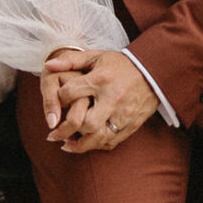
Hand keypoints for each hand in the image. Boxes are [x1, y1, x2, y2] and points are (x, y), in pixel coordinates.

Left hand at [40, 47, 160, 152]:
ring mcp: (124, 114)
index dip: (60, 98)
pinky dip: (97, 145)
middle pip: (86, 122)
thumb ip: (71, 60)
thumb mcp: (96, 56)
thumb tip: (48, 64)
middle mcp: (113, 98)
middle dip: (67, 130)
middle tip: (54, 134)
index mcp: (101, 79)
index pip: (72, 93)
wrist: (154, 71)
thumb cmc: (120, 64)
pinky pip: (112, 141)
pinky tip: (86, 144)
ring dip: (80, 145)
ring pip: (99, 137)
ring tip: (65, 145)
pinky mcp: (132, 124)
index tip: (59, 100)